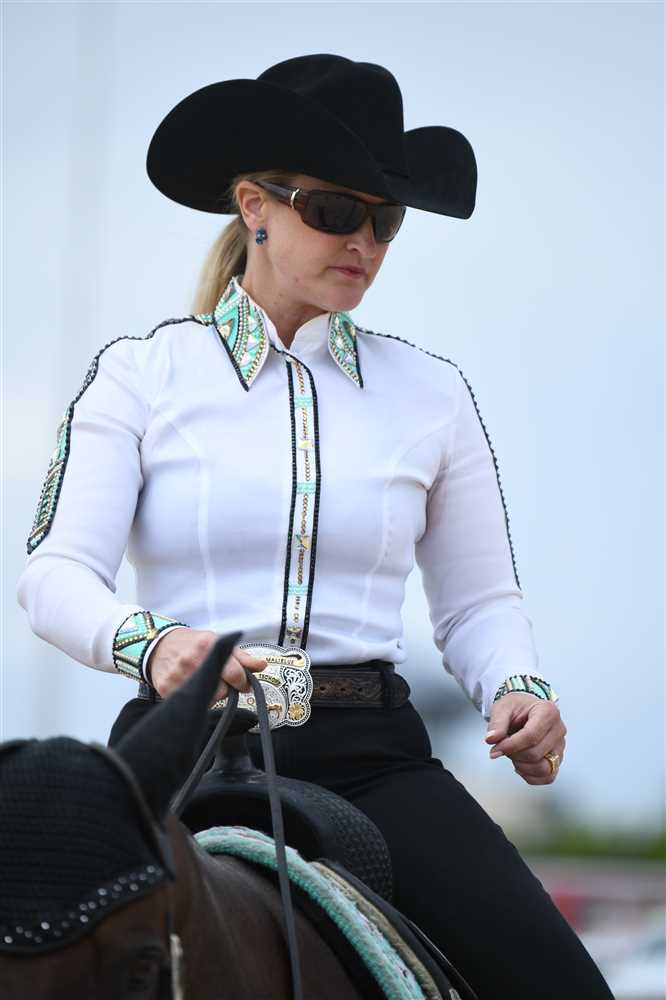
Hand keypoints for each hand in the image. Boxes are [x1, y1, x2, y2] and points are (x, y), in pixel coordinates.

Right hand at [147, 628, 266, 703]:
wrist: (160, 645)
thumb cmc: (194, 644)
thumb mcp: (218, 642)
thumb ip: (242, 657)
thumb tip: (262, 665)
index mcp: (207, 646)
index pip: (235, 674)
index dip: (242, 682)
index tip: (242, 683)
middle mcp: (191, 661)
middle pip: (222, 691)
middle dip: (225, 688)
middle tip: (220, 680)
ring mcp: (177, 676)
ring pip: (207, 700)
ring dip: (211, 695)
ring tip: (205, 682)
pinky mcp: (166, 689)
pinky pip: (191, 704)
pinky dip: (195, 699)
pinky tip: (192, 686)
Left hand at [485, 693, 565, 784]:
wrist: (525, 710)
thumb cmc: (516, 707)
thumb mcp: (502, 708)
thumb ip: (497, 724)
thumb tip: (491, 739)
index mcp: (548, 711)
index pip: (531, 736)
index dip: (511, 745)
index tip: (495, 748)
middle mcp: (559, 729)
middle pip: (536, 753)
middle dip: (514, 754)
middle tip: (503, 747)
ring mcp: (560, 746)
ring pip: (544, 769)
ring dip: (523, 767)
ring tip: (513, 755)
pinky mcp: (558, 760)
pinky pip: (548, 777)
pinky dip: (531, 776)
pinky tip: (520, 765)